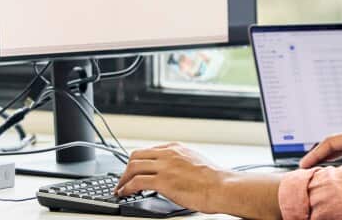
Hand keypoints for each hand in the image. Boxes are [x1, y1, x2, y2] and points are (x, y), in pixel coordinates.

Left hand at [114, 143, 228, 213]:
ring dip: (123, 179)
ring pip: (133, 167)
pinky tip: (124, 193)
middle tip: (123, 179)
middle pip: (136, 155)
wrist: (221, 186)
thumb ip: (180, 163)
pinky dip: (127, 187)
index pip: (148, 150)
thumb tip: (174, 172)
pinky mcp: (163, 181)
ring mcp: (164, 166)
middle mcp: (168, 154)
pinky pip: (137, 182)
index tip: (133, 170)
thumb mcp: (195, 161)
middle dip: (126, 168)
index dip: (138, 161)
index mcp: (175, 148)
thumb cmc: (214, 179)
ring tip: (120, 188)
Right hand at [298, 129, 341, 168]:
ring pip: (338, 150)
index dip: (314, 154)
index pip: (330, 142)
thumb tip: (323, 178)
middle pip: (332, 145)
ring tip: (312, 171)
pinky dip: (335, 162)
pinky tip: (328, 171)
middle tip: (304, 169)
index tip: (303, 166)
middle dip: (317, 156)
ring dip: (325, 160)